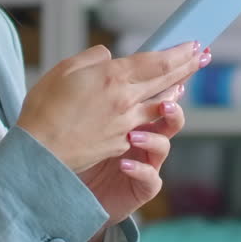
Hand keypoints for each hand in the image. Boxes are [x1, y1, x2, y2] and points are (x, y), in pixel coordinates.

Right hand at [16, 41, 202, 172]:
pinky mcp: (120, 143)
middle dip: (187, 66)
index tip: (193, 44)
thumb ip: (91, 58)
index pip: (157, 61)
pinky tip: (156, 111)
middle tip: (202, 56)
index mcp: (113, 77)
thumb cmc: (44, 109)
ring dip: (175, 91)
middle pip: (166, 80)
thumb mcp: (63, 70)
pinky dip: (154, 114)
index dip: (179, 52)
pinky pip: (143, 124)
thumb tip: (108, 55)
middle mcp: (126, 100)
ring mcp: (126, 124)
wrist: (40, 154)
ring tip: (185, 83)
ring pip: (160, 104)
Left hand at [77, 86, 187, 239]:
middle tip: (166, 103)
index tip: (174, 72)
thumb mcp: (81, 106)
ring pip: (162, 147)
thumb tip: (108, 55)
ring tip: (135, 134)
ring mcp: (144, 161)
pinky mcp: (140, 186)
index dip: (169, 80)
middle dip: (172, 109)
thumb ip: (97, 80)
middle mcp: (143, 136)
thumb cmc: (75, 145)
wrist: (67, 184)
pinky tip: (124, 165)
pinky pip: (149, 178)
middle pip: (168, 118)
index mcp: (133, 114)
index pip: (155, 92)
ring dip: (153, 139)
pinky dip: (140, 170)